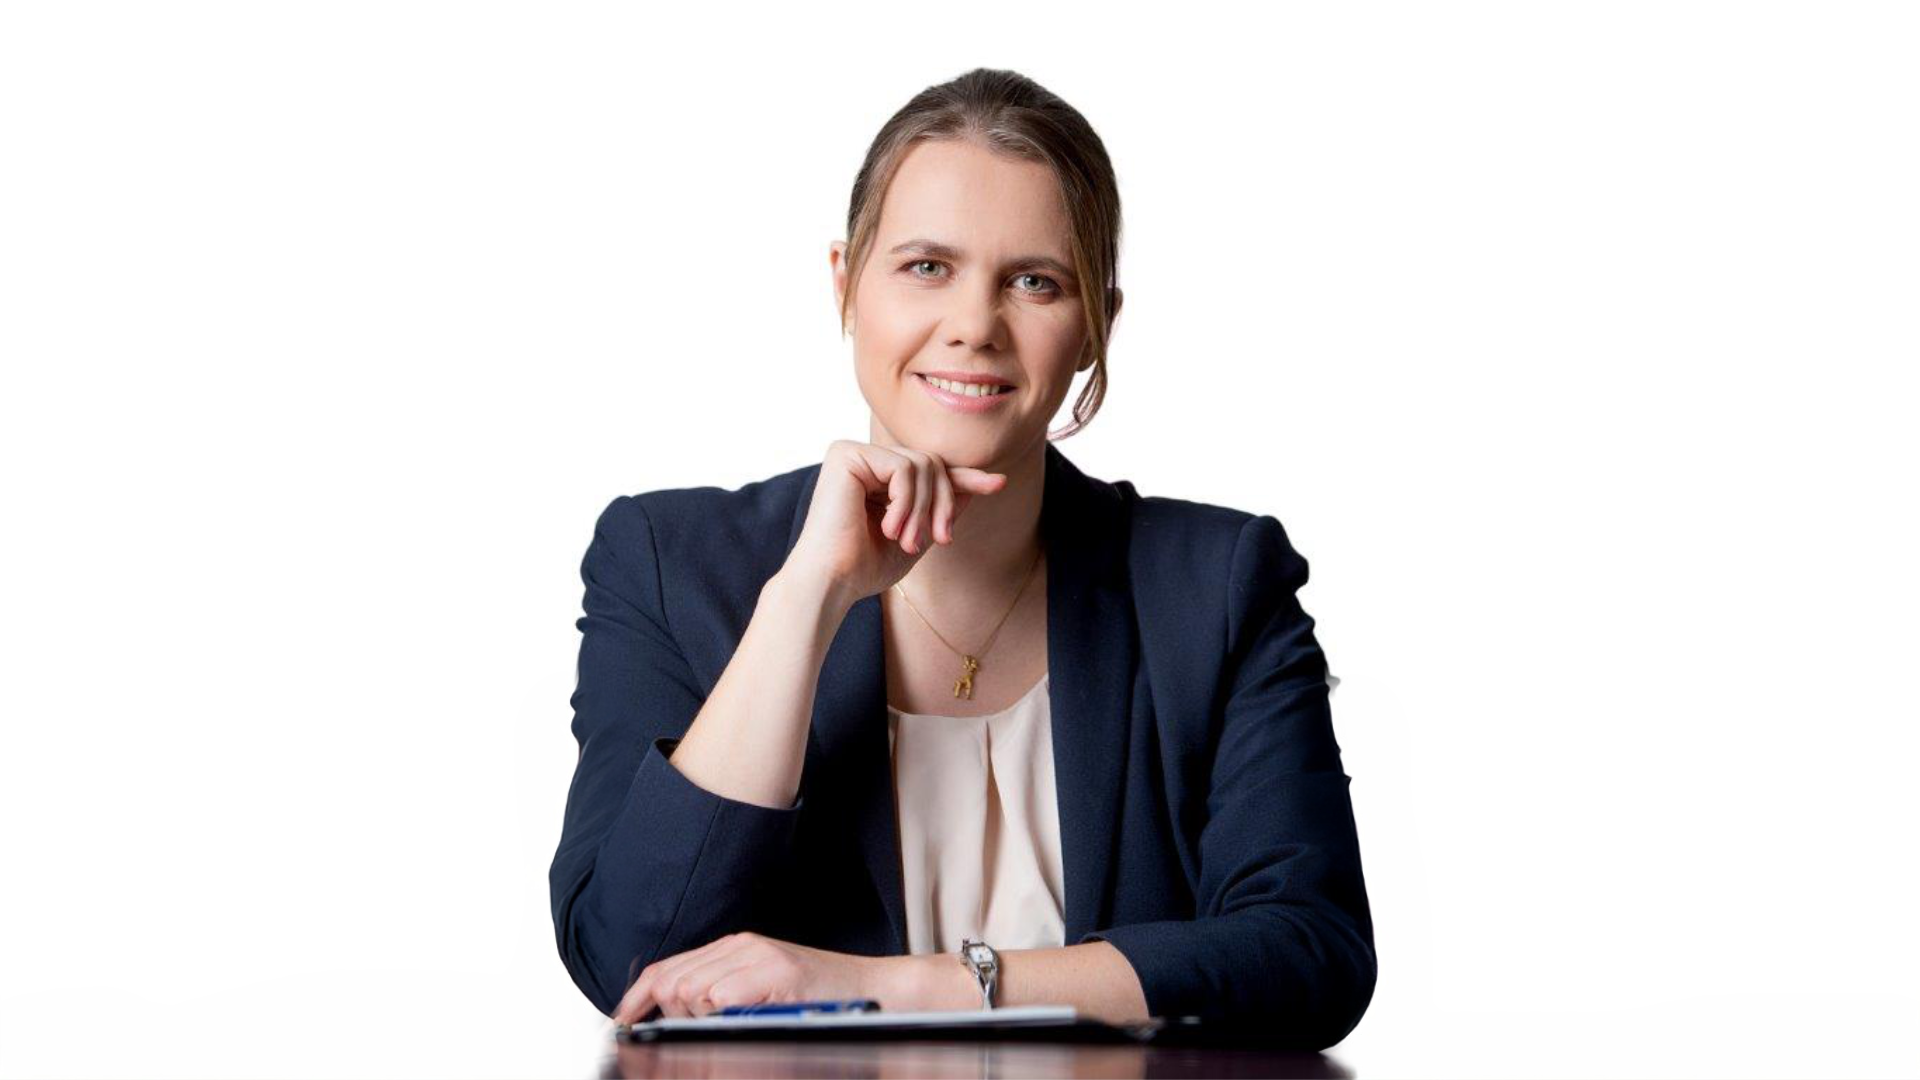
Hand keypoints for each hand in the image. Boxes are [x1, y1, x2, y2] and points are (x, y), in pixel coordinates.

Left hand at [611, 932, 880, 1022]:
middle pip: (672, 980)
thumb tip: (673, 1009)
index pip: (668, 968)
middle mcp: (741, 945)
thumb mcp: (760, 990)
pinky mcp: (776, 972)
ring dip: (703, 1017)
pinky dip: (726, 1014)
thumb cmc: (820, 996)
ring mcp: (759, 956)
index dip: (638, 997)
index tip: (623, 1020)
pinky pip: (722, 996)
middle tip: (703, 1027)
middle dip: (674, 1013)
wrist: (873, 989)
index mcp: (733, 947)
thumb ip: (720, 990)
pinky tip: (750, 1017)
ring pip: (692, 990)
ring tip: (738, 1021)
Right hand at [783, 440, 1006, 606]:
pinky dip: (906, 502)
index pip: (930, 471)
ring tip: (907, 540)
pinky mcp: (846, 454)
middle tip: (941, 540)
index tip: (998, 484)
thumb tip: (975, 486)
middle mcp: (865, 460)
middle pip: (932, 463)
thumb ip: (940, 510)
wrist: (831, 582)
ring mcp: (854, 453)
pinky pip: (903, 467)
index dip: (965, 478)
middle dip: (944, 503)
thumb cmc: (865, 567)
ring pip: (923, 464)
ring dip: (925, 508)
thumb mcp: (916, 536)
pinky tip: (889, 527)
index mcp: (876, 478)